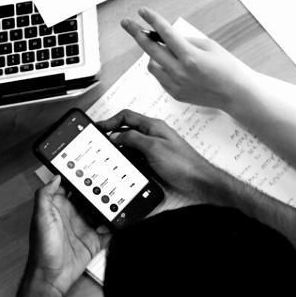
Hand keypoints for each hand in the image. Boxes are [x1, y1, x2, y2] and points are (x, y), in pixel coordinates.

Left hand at [18, 177, 108, 296]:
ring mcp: (84, 228)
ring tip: (118, 199)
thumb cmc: (42, 249)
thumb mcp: (41, 218)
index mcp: (60, 208)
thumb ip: (45, 196)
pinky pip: (108, 231)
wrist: (51, 276)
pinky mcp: (93, 241)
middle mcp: (72, 216)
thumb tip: (55, 177)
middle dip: (99, 191)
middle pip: (89, 199)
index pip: (71, 188)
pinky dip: (114, 226)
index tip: (89, 168)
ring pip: (100, 213)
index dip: (79, 179)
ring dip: (109, 207)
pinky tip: (117, 221)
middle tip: (110, 182)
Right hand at [96, 109, 242, 205]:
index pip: (127, 116)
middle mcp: (154, 134)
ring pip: (131, 142)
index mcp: (153, 126)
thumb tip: (116, 135)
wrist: (198, 180)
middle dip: (112, 133)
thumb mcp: (153, 148)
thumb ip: (133, 139)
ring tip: (108, 153)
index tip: (97, 128)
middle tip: (99, 141)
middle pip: (127, 128)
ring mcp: (155, 147)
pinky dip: (127, 157)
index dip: (110, 121)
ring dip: (119, 146)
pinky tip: (123, 164)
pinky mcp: (156, 160)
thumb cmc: (182, 163)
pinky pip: (137, 155)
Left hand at [121, 7, 252, 110]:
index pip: (165, 33)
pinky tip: (173, 65)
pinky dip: (162, 68)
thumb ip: (187, 41)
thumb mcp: (210, 46)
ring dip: (152, 54)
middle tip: (126, 23)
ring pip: (151, 65)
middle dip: (136, 33)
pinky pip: (160, 77)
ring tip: (163, 50)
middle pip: (150, 49)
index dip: (152, 20)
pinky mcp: (174, 94)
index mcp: (190, 56)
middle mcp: (179, 71)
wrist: (234, 94)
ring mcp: (175, 84)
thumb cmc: (226, 68)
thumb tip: (169, 37)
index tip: (142, 11)